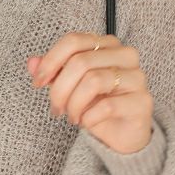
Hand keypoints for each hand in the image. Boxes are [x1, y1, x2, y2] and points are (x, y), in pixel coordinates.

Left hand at [27, 32, 153, 153]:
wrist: (122, 134)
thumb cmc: (95, 104)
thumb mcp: (68, 87)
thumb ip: (51, 72)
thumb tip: (32, 63)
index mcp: (106, 44)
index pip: (73, 40)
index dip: (50, 61)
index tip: (37, 83)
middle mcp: (125, 55)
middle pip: (80, 62)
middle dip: (60, 89)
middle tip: (56, 108)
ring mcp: (137, 77)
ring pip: (93, 81)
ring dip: (74, 104)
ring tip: (71, 116)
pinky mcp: (142, 101)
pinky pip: (107, 106)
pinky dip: (89, 117)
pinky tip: (86, 122)